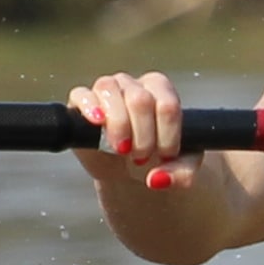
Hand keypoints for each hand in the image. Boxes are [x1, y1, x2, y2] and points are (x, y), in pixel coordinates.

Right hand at [68, 69, 190, 192]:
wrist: (130, 170)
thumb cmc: (158, 160)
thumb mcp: (180, 170)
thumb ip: (181, 175)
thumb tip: (156, 179)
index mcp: (161, 90)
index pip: (167, 105)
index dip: (167, 135)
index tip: (165, 155)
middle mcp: (133, 85)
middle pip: (140, 100)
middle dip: (142, 137)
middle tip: (141, 158)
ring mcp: (107, 90)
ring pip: (110, 91)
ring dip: (118, 125)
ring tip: (121, 149)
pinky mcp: (82, 102)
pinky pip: (81, 95)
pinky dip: (89, 107)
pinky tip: (97, 123)